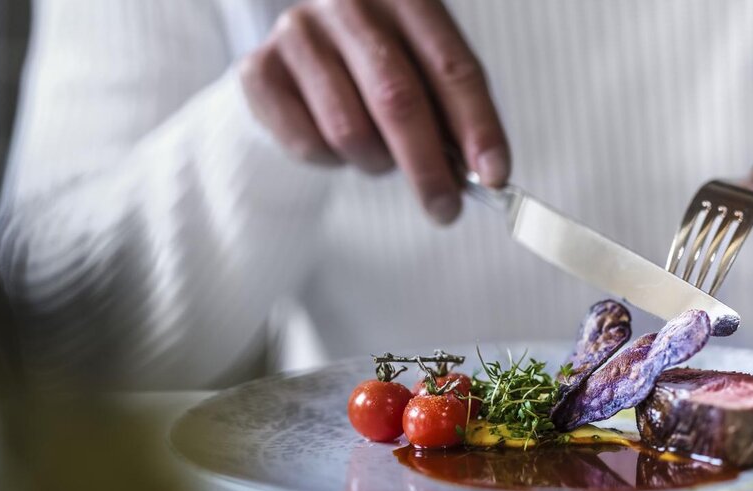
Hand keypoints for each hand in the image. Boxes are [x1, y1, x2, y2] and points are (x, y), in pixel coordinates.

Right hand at [240, 0, 509, 223]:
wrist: (299, 66)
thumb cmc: (376, 75)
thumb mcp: (425, 81)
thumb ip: (452, 119)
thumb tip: (482, 174)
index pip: (453, 67)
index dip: (477, 127)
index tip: (494, 176)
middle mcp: (350, 3)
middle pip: (398, 98)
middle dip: (428, 166)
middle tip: (445, 209)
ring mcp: (298, 32)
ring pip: (349, 128)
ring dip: (374, 163)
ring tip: (377, 157)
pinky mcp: (258, 70)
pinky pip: (307, 142)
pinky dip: (329, 161)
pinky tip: (333, 144)